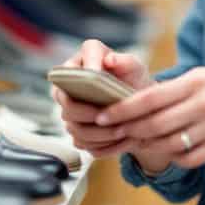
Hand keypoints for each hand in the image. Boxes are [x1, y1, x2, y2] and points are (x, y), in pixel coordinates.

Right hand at [53, 39, 154, 158]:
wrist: (137, 103)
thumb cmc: (132, 79)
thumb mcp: (133, 66)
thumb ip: (124, 61)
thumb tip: (110, 60)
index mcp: (77, 65)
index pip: (67, 72)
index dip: (81, 78)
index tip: (100, 82)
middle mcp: (66, 88)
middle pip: (67, 106)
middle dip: (91, 114)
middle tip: (114, 116)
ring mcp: (69, 111)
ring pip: (74, 128)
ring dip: (100, 133)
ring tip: (122, 131)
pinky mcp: (76, 132)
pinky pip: (82, 144)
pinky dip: (102, 145)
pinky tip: (121, 141)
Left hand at [95, 67, 204, 168]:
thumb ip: (179, 86)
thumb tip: (142, 97)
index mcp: (197, 81)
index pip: (151, 97)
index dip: (123, 109)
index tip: (103, 115)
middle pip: (155, 123)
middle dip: (130, 131)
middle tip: (113, 135)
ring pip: (170, 143)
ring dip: (149, 147)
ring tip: (138, 146)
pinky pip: (191, 157)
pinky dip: (175, 157)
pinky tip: (170, 152)